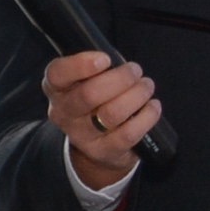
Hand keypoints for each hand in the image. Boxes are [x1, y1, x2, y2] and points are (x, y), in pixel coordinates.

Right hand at [43, 49, 161, 188]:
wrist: (96, 145)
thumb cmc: (96, 100)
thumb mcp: (87, 81)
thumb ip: (98, 69)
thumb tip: (123, 65)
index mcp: (56, 88)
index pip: (57, 73)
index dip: (81, 64)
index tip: (105, 59)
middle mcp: (64, 113)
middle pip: (89, 94)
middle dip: (120, 79)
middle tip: (135, 71)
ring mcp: (82, 135)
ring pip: (111, 113)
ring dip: (136, 95)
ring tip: (146, 86)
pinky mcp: (103, 151)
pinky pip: (128, 134)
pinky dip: (146, 117)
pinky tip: (153, 107)